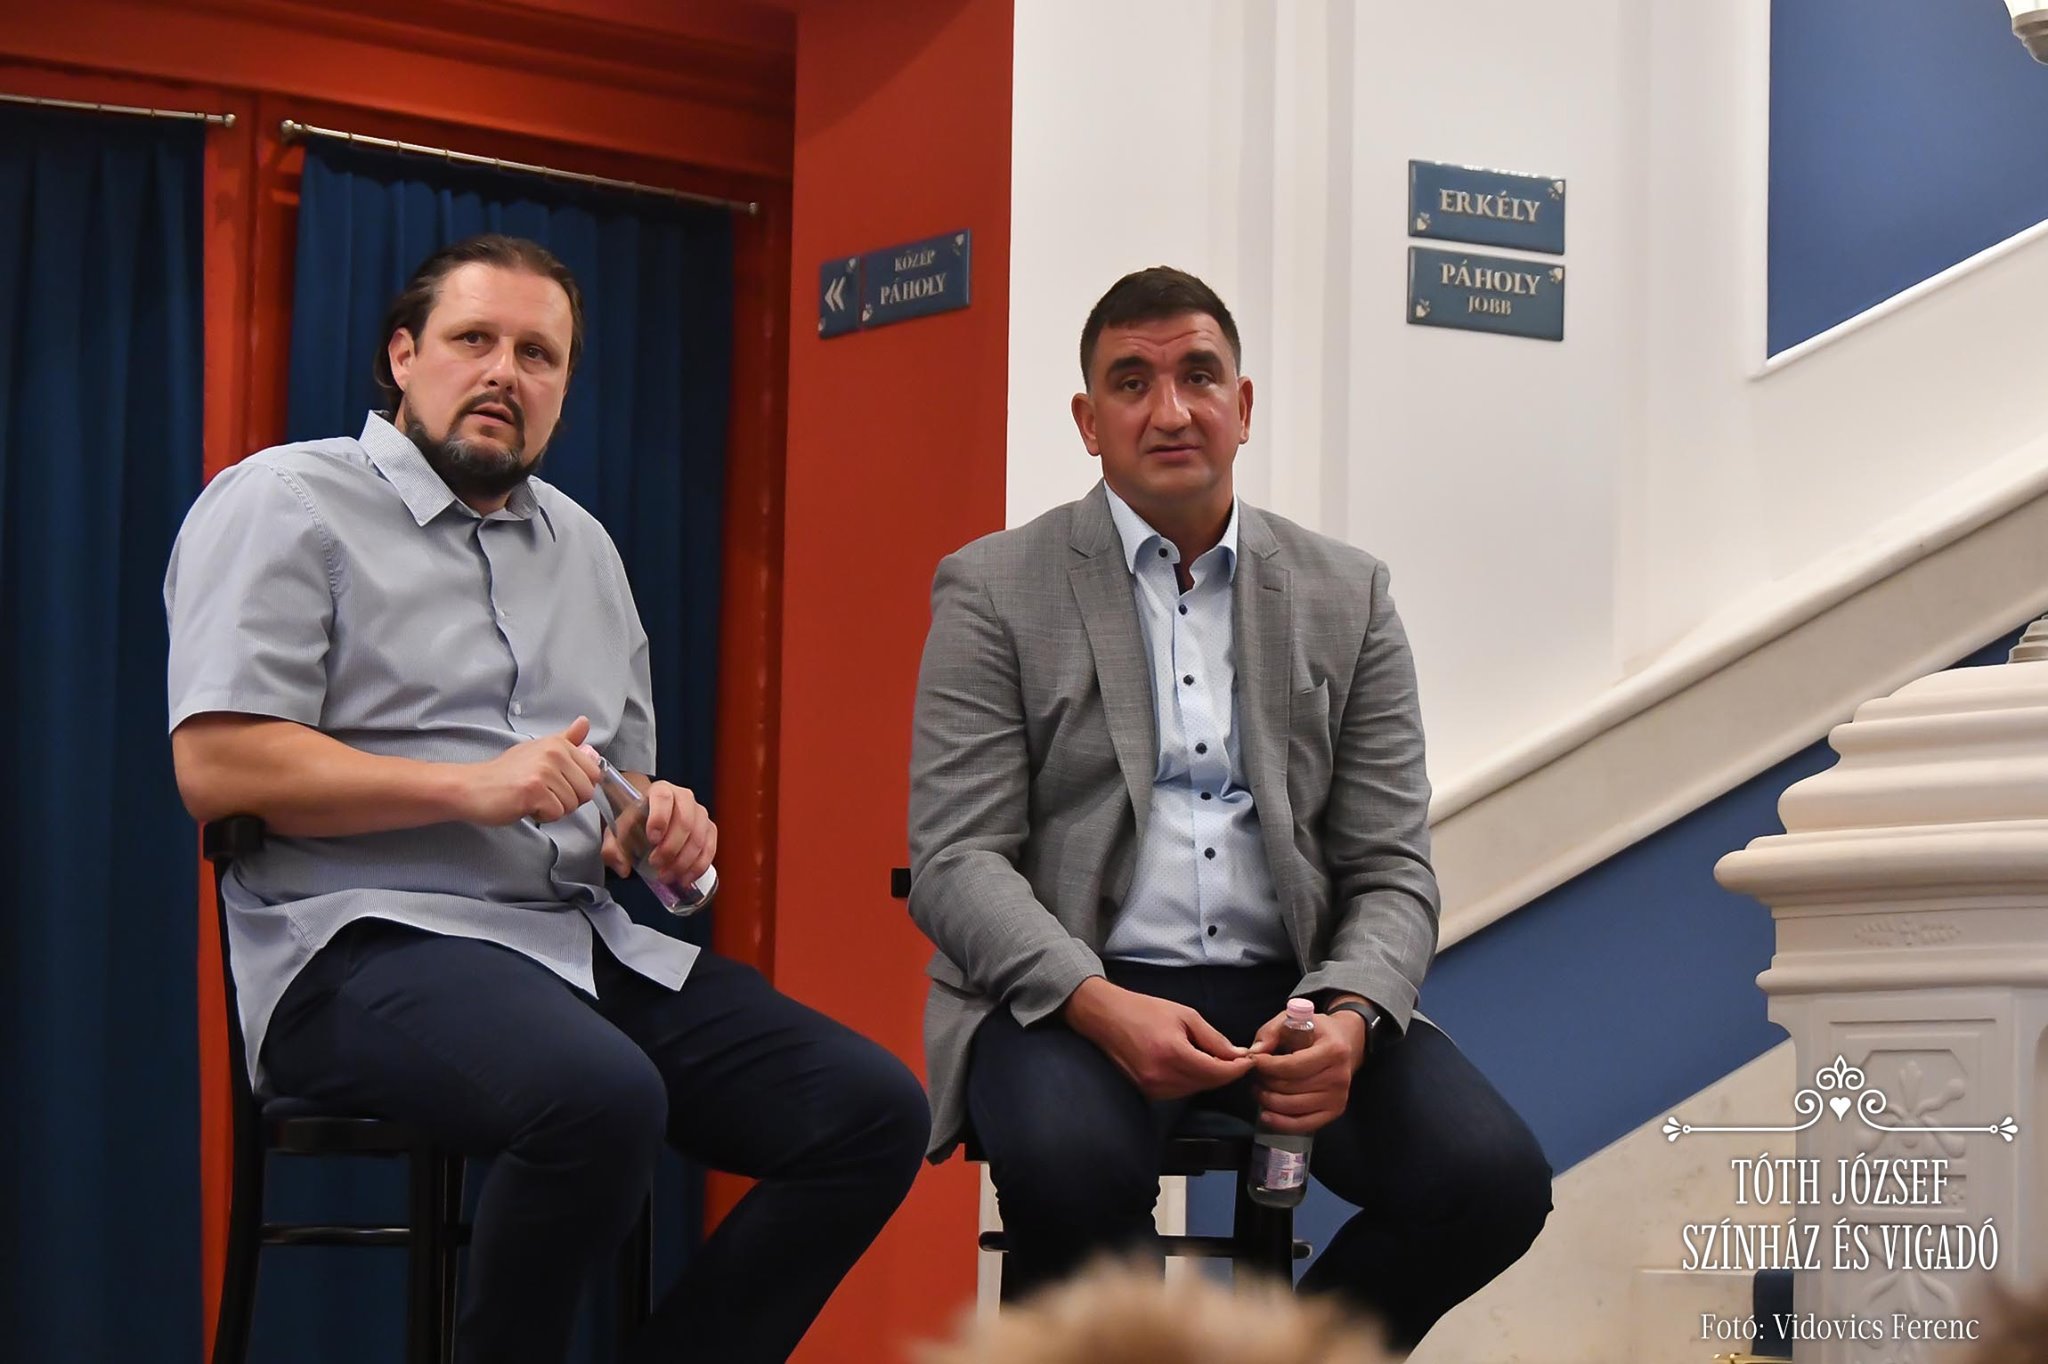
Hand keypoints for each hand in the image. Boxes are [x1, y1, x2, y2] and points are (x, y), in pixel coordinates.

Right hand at [463, 717, 601, 824]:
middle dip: (568, 800)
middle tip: (543, 794)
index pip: (594, 773)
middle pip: (586, 791)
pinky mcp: (533, 791)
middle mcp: (554, 754)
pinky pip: (556, 814)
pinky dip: (543, 816)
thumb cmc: (505, 773)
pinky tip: (526, 805)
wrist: (472, 787)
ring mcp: (543, 772)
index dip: (578, 786)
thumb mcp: (538, 750)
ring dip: (553, 809)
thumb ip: (566, 740)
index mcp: (558, 744)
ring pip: (572, 805)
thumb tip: (585, 723)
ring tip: (532, 798)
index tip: (557, 784)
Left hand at [595, 763, 715, 887]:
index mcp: (660, 791)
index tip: (651, 839)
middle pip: (685, 821)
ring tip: (667, 876)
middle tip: (656, 865)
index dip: (659, 818)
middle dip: (671, 848)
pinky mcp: (709, 830)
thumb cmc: (635, 820)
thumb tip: (623, 868)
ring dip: (684, 862)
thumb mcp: (616, 832)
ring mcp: (700, 814)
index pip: (663, 798)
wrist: (649, 816)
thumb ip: (612, 849)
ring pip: (699, 838)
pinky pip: (710, 848)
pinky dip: (698, 866)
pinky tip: (685, 878)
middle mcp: (684, 798)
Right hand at [1061, 977, 1251, 1099]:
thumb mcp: (1184, 1015)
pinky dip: (1191, 1081)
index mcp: (1173, 1054)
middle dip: (1225, 1072)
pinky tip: (1193, 1065)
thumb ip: (1213, 1038)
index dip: (1237, 1069)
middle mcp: (1162, 1077)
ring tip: (1215, 1060)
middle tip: (1237, 1058)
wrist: (1105, 1017)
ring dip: (1209, 1078)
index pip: (1217, 1072)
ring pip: (1194, 1090)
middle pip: (1207, 1084)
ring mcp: (1153, 1088)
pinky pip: (1179, 1091)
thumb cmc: (1145, 1009)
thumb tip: (1238, 1055)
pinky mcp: (1146, 1093)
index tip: (1251, 1061)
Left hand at [1247, 1005, 1368, 1135]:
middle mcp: (1340, 1077)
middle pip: (1290, 1088)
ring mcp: (1339, 1097)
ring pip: (1293, 1107)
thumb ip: (1271, 1032)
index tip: (1253, 1060)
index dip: (1267, 1066)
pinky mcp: (1334, 1112)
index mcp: (1333, 1051)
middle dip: (1265, 1082)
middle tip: (1254, 1075)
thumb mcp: (1292, 1020)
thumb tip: (1254, 1053)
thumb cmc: (1315, 1030)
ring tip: (1258, 1088)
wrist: (1345, 1042)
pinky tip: (1266, 1114)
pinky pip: (1303, 1125)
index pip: (1292, 1066)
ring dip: (1268, 1100)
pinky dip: (1281, 1123)